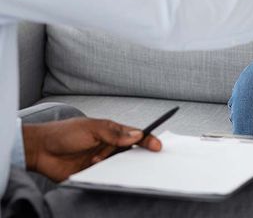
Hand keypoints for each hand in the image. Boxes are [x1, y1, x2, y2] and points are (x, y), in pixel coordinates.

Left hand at [23, 117, 161, 181]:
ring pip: (119, 166)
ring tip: (119, 168)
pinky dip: (109, 178)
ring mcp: (101, 161)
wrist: (40, 150)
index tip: (157, 146)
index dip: (147, 139)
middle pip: (130, 152)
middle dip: (139, 156)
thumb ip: (114, 133)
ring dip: (120, 168)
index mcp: (112, 131)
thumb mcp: (92, 129)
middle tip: (148, 162)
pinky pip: (106, 177)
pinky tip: (108, 176)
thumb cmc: (65, 133)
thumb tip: (137, 134)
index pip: (134, 135)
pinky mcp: (92, 174)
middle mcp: (109, 146)